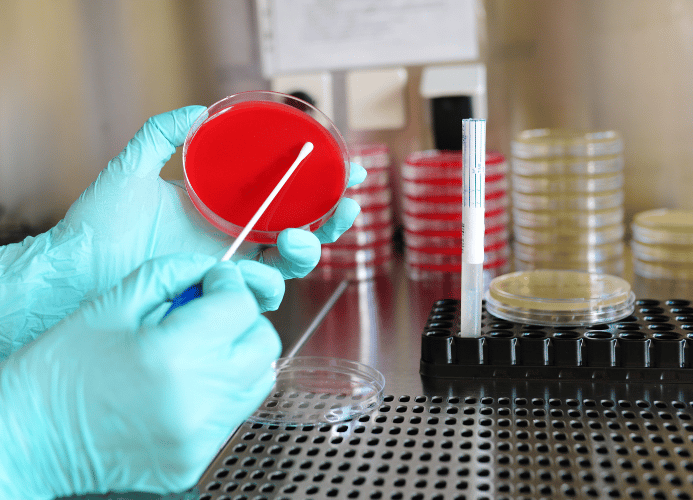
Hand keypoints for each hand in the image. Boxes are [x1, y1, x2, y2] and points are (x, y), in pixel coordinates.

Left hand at [0, 106, 365, 356]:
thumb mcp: (131, 171)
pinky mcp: (221, 294)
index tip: (346, 167)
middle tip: (345, 202)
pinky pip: (262, 293)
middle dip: (333, 217)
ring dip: (308, 249)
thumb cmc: (100, 224)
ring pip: (292, 263)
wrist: (79, 270)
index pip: (284, 193)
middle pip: (303, 228)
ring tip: (295, 237)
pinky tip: (259, 270)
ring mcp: (231, 266)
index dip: (321, 182)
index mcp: (226, 205)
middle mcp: (236, 236)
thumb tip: (197, 110)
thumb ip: (161, 135)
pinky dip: (270, 283)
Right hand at [0, 254, 280, 497]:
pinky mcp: (194, 462)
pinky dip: (222, 392)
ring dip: (239, 355)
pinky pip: (232, 416)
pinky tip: (186, 384)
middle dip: (244, 319)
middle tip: (212, 314)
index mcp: (174, 354)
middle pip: (264, 343)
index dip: (228, 285)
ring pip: (258, 381)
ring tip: (200, 349)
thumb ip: (171, 275)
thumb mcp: (110, 305)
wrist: (25, 441)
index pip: (241, 305)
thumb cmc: (58, 370)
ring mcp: (198, 438)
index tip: (211, 282)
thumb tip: (214, 269)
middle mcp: (197, 400)